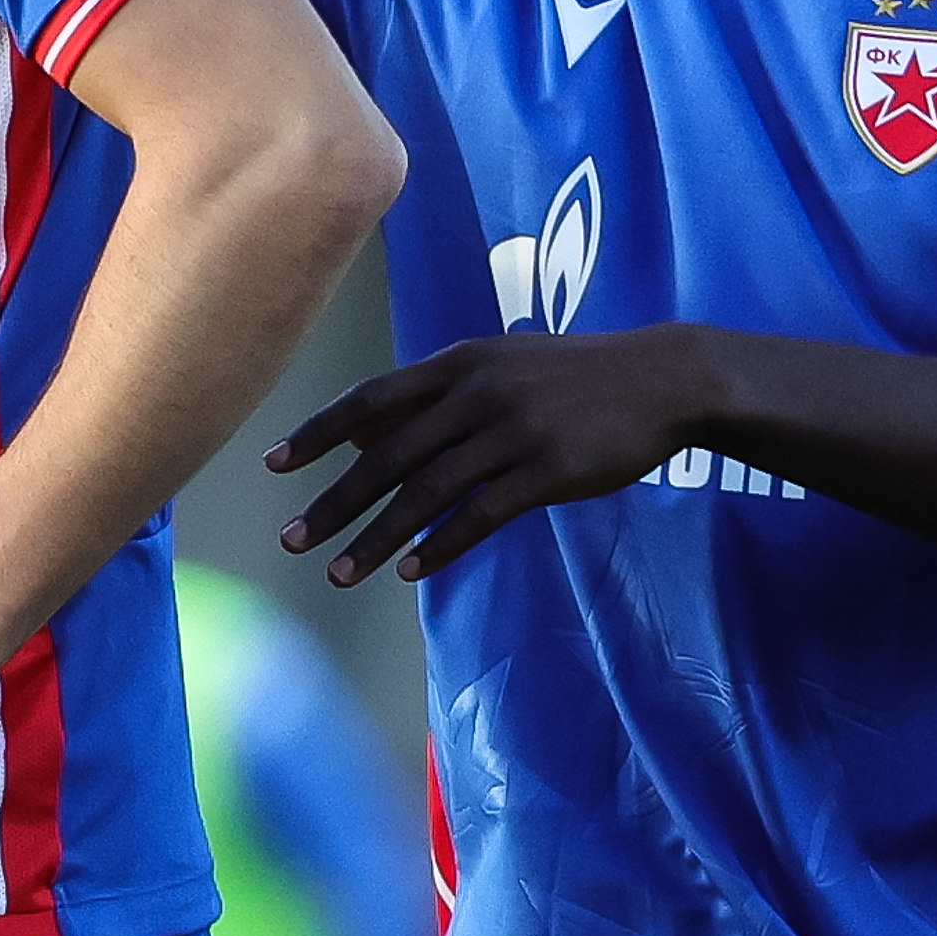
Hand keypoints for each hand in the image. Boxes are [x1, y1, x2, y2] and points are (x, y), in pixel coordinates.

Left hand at [268, 329, 717, 583]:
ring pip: (427, 493)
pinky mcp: (548, 472)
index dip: (318, 432)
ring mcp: (514, 432)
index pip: (372, 398)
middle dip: (334, 501)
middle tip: (291, 538)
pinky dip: (441, 545)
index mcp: (460, 362)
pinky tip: (411, 571)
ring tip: (340, 573)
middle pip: (389, 455)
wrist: (663, 380)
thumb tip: (360, 430)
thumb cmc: (574, 376)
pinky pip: (481, 516)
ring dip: (377, 538)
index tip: (273, 464)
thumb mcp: (501, 364)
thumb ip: (434, 395)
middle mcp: (479, 393)